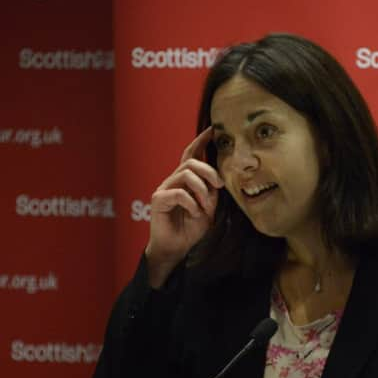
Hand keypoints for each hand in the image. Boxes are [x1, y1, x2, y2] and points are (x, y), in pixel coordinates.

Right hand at [145, 127, 223, 287]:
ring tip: (206, 206)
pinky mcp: (158, 200)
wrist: (176, 248)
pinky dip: (191, 202)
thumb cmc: (191, 227)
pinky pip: (178, 193)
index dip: (200, 141)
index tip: (212, 130)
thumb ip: (212, 192)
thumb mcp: (208, 208)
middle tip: (220, 184)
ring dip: (202, 190)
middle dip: (209, 170)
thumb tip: (218, 179)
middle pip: (191, 162)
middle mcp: (173, 180)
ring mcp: (164, 188)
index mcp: (185, 180)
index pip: (191, 154)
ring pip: (186, 175)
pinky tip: (195, 213)